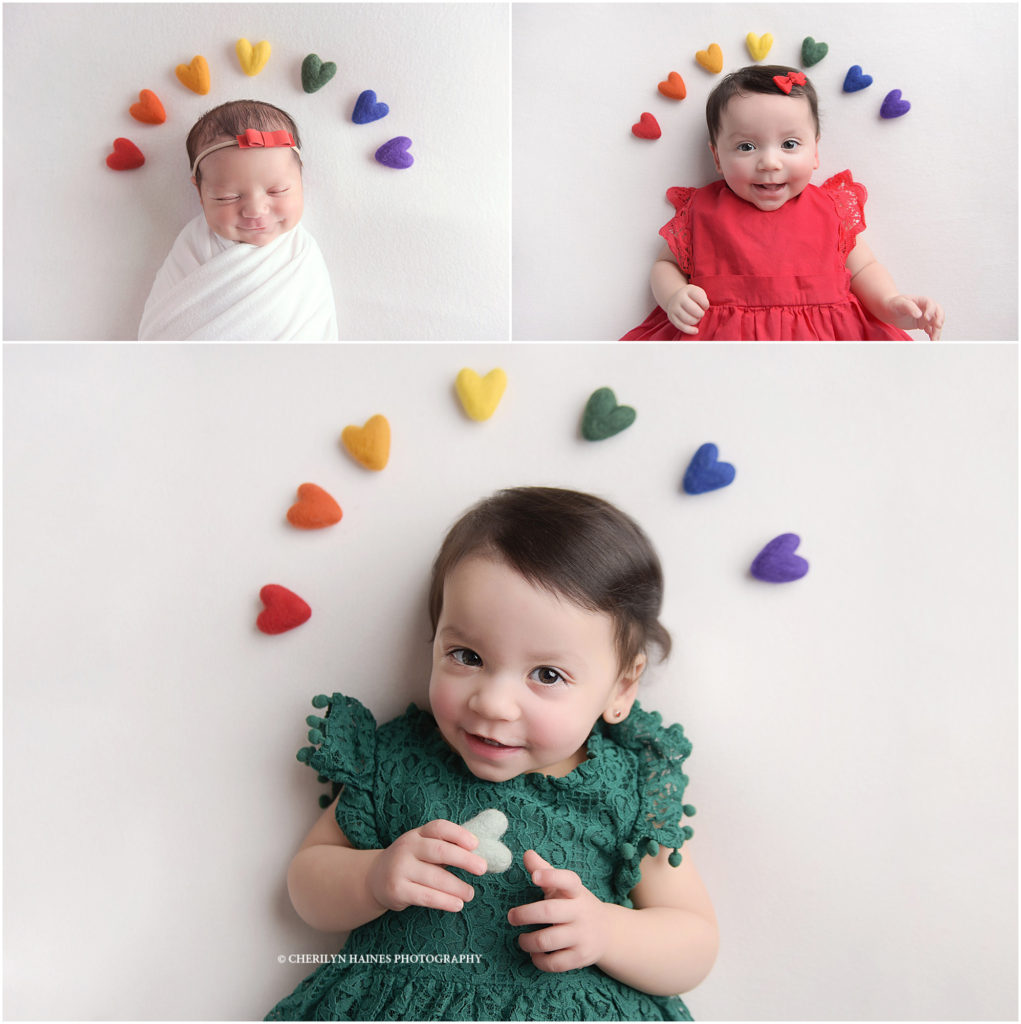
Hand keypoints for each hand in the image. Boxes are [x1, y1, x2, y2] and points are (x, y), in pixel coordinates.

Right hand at [367, 819, 486, 913]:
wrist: (375, 878)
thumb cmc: (412, 861)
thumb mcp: (424, 847)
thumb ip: (448, 847)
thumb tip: (481, 854)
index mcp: (418, 833)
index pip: (439, 828)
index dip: (459, 834)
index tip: (476, 844)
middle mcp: (407, 847)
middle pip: (439, 850)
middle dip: (464, 859)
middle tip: (482, 868)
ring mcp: (400, 868)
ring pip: (434, 878)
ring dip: (457, 887)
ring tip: (470, 894)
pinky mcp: (396, 889)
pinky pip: (425, 896)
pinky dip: (444, 901)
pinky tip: (457, 904)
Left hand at [507, 850, 610, 971]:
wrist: (607, 932)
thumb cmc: (576, 904)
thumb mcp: (564, 886)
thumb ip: (544, 869)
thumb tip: (526, 853)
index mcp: (576, 892)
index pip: (567, 880)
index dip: (551, 877)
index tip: (534, 877)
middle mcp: (581, 912)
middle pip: (549, 911)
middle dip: (525, 914)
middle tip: (511, 916)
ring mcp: (582, 936)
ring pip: (547, 940)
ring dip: (527, 941)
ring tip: (521, 939)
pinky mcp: (580, 957)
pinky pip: (554, 963)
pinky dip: (538, 959)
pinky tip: (534, 953)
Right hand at [664, 284, 709, 334]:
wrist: (675, 299)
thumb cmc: (691, 297)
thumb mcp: (698, 293)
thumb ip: (703, 299)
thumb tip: (703, 311)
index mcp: (688, 290)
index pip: (700, 299)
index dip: (706, 305)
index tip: (705, 306)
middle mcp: (679, 298)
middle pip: (694, 310)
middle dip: (701, 314)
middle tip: (700, 313)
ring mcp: (674, 308)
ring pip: (688, 319)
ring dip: (696, 321)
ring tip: (696, 318)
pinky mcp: (671, 317)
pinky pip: (681, 326)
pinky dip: (690, 330)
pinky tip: (696, 330)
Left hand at [887, 294, 943, 339]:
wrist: (891, 311)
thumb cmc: (895, 304)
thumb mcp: (901, 303)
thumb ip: (910, 307)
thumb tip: (919, 314)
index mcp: (922, 301)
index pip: (931, 304)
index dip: (931, 311)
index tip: (927, 318)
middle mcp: (927, 308)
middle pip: (938, 313)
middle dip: (939, 320)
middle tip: (937, 327)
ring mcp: (926, 317)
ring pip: (935, 323)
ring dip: (937, 330)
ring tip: (934, 339)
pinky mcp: (923, 324)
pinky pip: (931, 330)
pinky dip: (932, 335)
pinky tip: (932, 340)